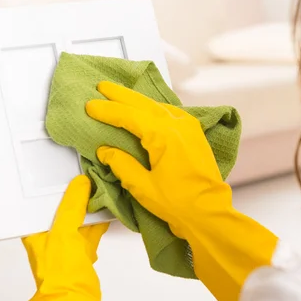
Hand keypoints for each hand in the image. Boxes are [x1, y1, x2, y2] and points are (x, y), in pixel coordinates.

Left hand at [22, 175, 109, 300]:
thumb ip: (72, 205)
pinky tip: (105, 212)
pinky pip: (90, 231)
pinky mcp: (81, 253)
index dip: (54, 190)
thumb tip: (80, 183)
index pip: (42, 204)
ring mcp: (65, 246)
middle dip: (75, 197)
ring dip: (88, 209)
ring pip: (78, 220)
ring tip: (98, 192)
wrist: (75, 296)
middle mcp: (49, 238)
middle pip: (62, 211)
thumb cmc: (59, 270)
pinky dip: (97, 222)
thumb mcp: (63, 229)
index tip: (66, 176)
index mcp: (35, 232)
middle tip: (86, 180)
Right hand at [85, 81, 277, 300]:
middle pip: (144, 104)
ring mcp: (189, 128)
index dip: (108, 111)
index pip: (129, 116)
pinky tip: (146, 109)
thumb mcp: (142, 186)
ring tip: (119, 94)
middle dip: (121, 95)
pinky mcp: (194, 135)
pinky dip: (155, 109)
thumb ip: (122, 165)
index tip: (90, 105)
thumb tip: (106, 151)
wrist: (209, 213)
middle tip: (102, 86)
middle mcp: (179, 125)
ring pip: (158, 106)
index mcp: (164, 135)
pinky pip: (171, 113)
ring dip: (137, 100)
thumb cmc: (179, 203)